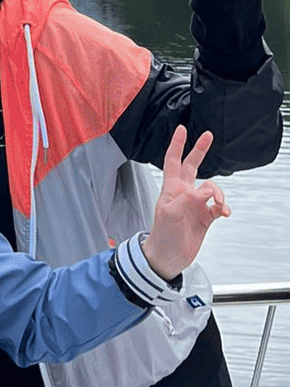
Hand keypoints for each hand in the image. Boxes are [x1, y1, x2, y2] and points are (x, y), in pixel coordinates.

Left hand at [141, 126, 228, 279]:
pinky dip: (224, 208)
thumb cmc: (162, 236)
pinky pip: (219, 206)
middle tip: (208, 135)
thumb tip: (205, 190)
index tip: (182, 129)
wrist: (168, 257)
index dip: (177, 145)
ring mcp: (195, 204)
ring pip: (213, 189)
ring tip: (219, 206)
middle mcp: (184, 193)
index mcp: (171, 189)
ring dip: (219, 195)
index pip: (173, 161)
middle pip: (192, 166)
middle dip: (200, 150)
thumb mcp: (170, 215)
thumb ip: (187, 199)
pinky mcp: (204, 216)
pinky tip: (224, 214)